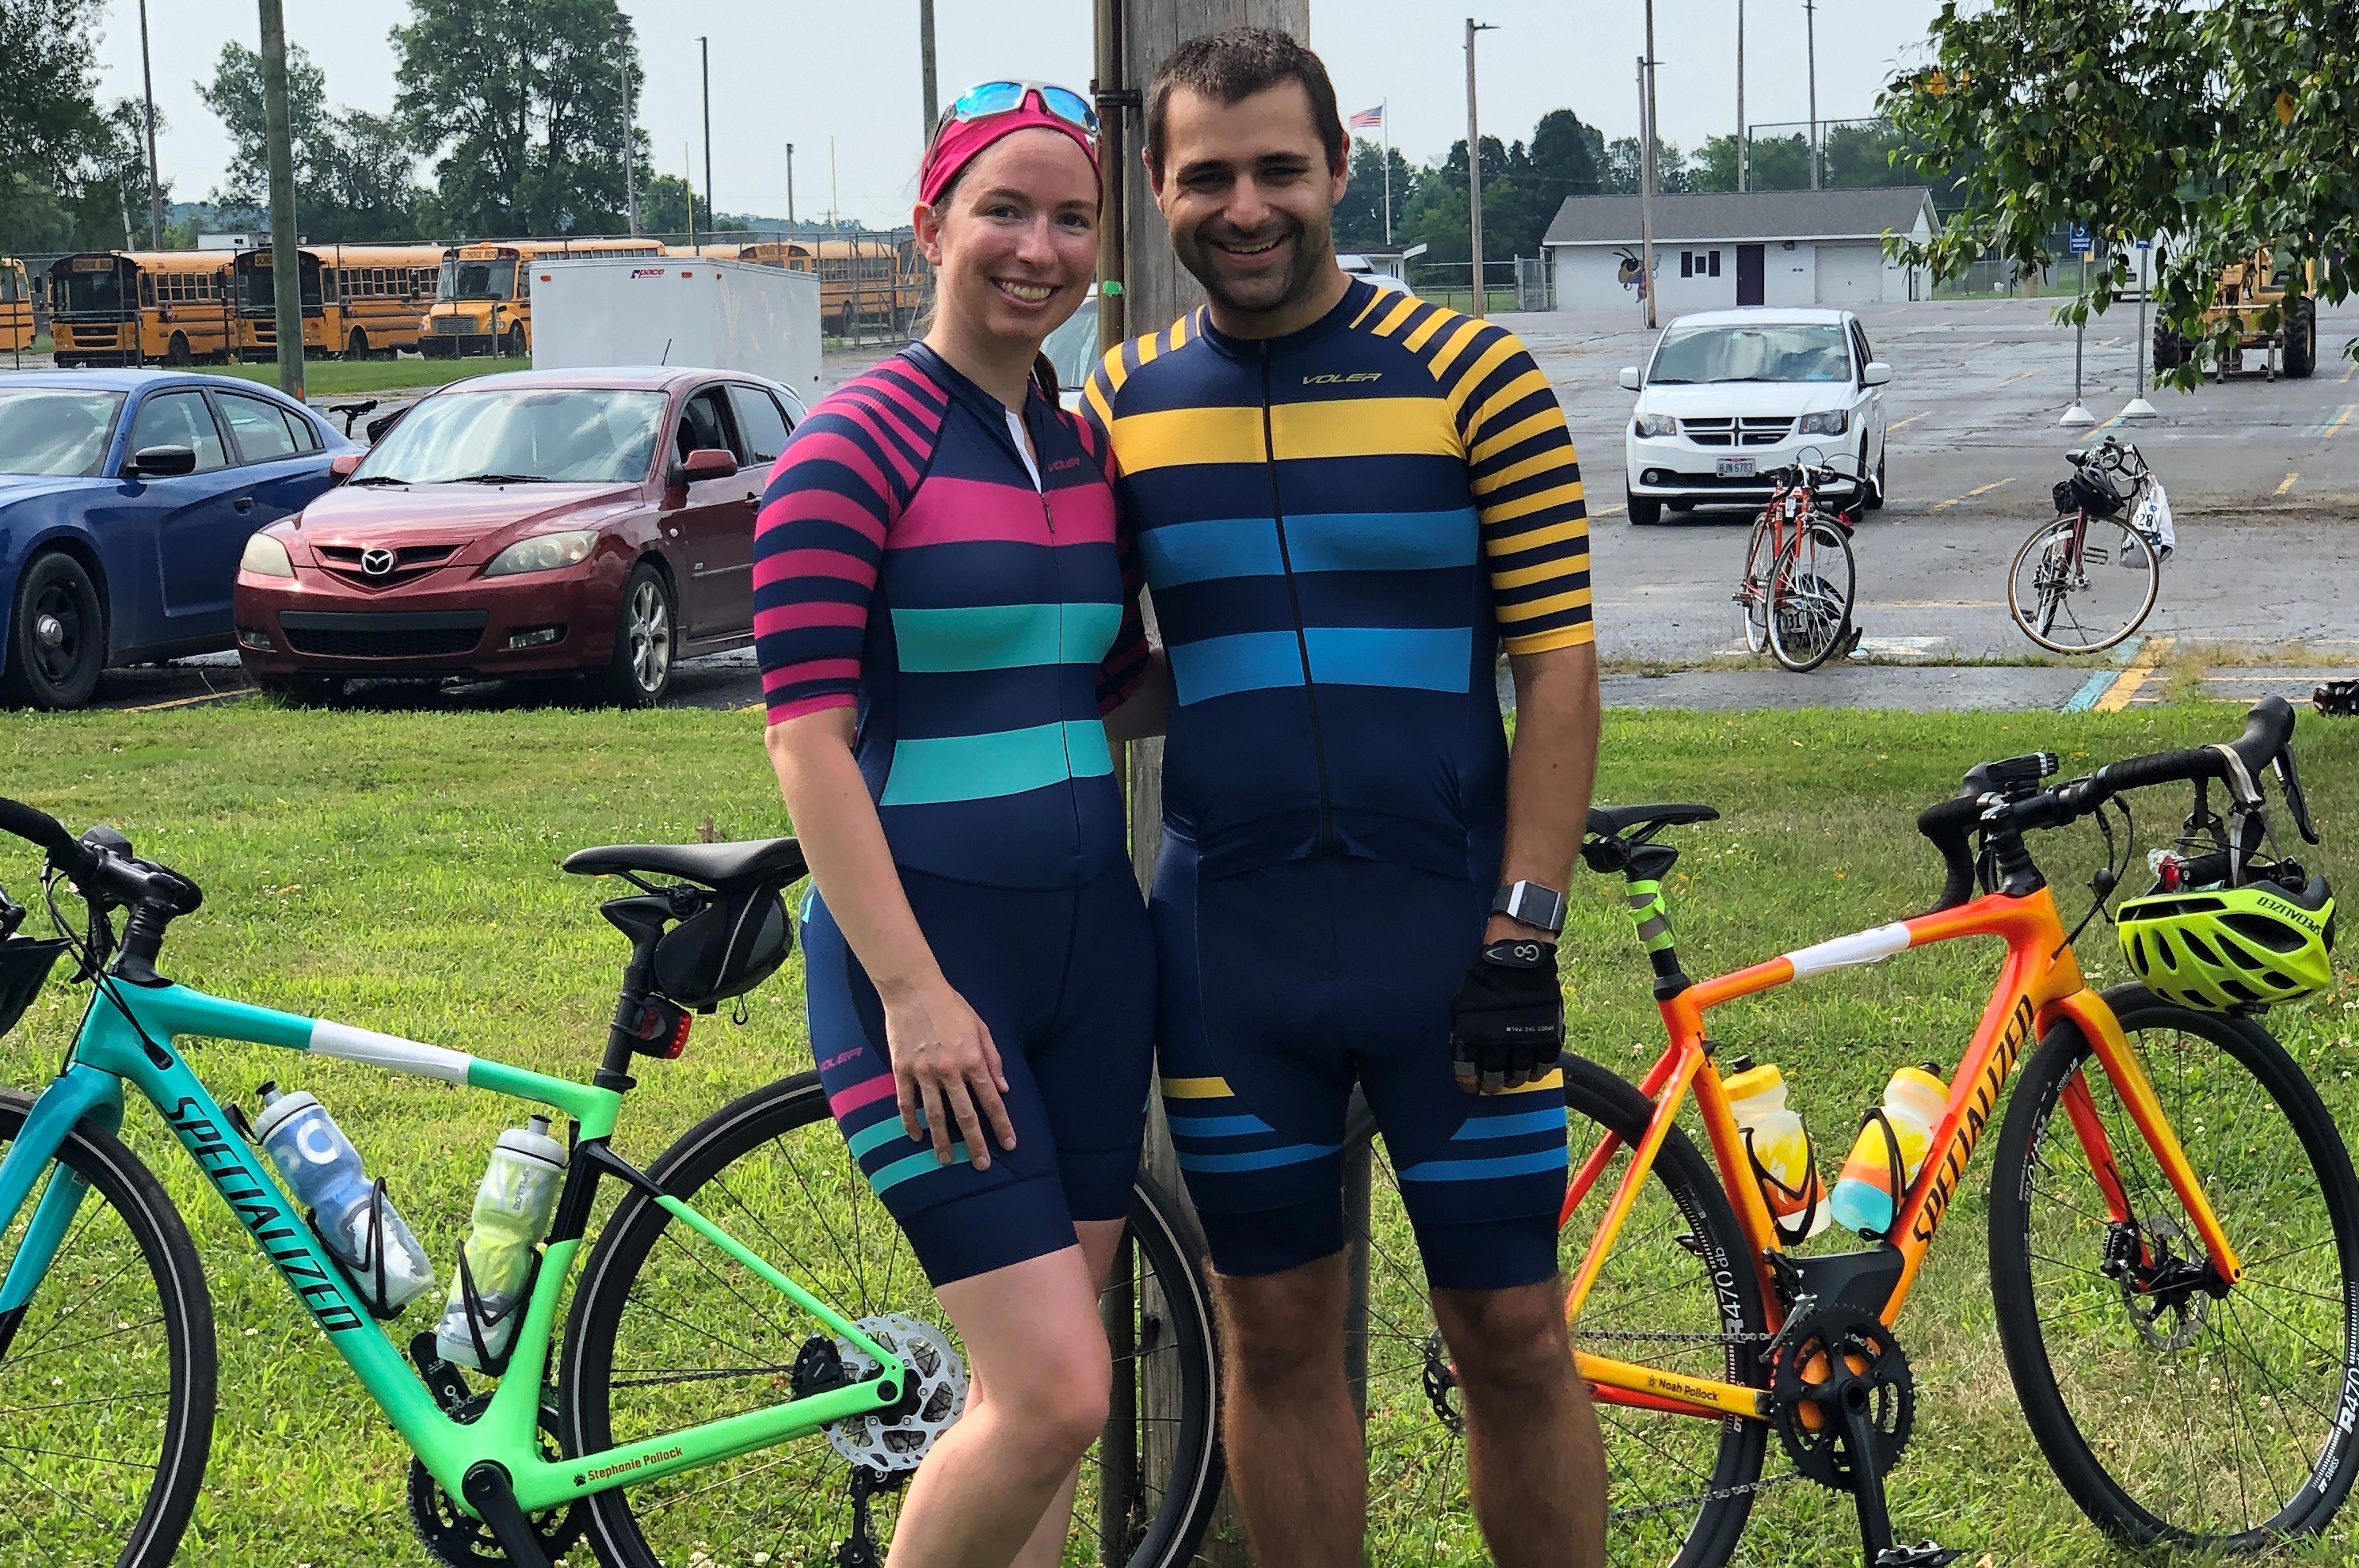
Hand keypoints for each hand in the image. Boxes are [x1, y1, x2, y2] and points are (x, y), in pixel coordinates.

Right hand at [882, 980, 1015, 1167]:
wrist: (913, 989)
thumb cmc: (951, 1005)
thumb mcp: (981, 1027)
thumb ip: (993, 1059)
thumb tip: (1004, 1089)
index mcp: (972, 1059)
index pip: (991, 1100)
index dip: (1001, 1125)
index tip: (1009, 1145)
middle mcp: (949, 1070)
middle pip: (965, 1115)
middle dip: (975, 1143)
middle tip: (981, 1165)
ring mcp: (923, 1072)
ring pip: (934, 1115)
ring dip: (942, 1141)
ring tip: (946, 1161)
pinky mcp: (901, 1070)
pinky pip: (905, 1102)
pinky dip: (910, 1122)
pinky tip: (916, 1137)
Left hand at [1450, 938, 1563, 1094]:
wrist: (1517, 955)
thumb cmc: (1486, 977)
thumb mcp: (1463, 1003)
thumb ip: (1464, 1029)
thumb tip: (1465, 1053)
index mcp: (1474, 1033)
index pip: (1468, 1068)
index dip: (1468, 1081)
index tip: (1471, 1086)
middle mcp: (1498, 1040)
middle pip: (1496, 1075)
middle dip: (1493, 1085)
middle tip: (1493, 1086)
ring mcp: (1525, 1037)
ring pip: (1521, 1072)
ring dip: (1516, 1080)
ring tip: (1513, 1079)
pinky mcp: (1547, 1032)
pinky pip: (1545, 1062)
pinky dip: (1540, 1071)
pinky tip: (1535, 1071)